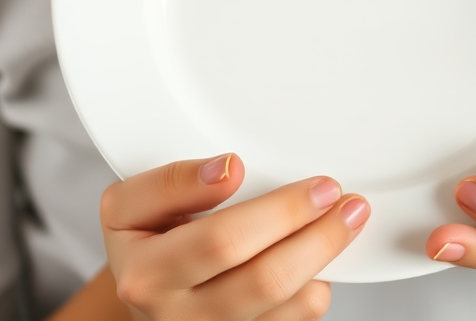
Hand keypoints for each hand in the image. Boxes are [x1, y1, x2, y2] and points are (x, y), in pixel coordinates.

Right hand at [101, 153, 368, 319]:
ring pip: (281, 305)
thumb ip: (172, 181)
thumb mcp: (130, 202)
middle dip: (312, 232)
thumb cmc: (140, 240)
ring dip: (322, 258)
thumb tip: (228, 169)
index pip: (220, 240)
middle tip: (340, 197)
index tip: (310, 184)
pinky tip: (320, 264)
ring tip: (346, 219)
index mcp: (145, 272)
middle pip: (262, 277)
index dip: (276, 212)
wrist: (133, 296)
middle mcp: (176, 314)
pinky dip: (312, 294)